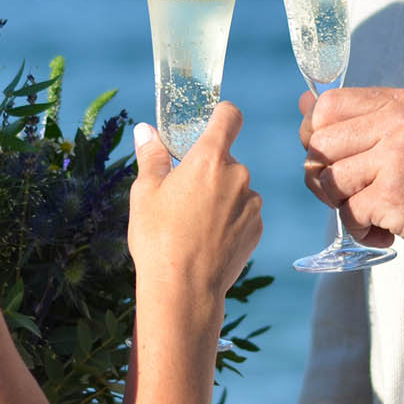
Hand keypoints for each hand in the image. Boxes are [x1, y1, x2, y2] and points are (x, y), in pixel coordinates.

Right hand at [127, 105, 262, 326]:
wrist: (184, 289)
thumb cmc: (158, 238)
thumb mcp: (145, 193)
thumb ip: (151, 156)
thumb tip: (146, 130)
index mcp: (209, 159)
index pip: (229, 117)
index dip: (221, 115)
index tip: (210, 122)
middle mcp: (238, 175)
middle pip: (225, 159)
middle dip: (207, 169)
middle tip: (181, 194)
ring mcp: (252, 203)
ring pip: (235, 188)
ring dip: (219, 196)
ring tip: (193, 223)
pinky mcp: (257, 228)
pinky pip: (243, 212)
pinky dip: (229, 219)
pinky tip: (207, 239)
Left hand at [299, 87, 403, 273]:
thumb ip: (359, 121)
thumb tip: (303, 103)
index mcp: (399, 103)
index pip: (327, 104)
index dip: (316, 135)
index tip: (333, 159)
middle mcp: (397, 122)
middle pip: (319, 143)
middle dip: (322, 177)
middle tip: (350, 194)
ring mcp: (396, 156)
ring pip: (328, 179)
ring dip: (341, 206)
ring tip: (371, 213)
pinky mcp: (393, 194)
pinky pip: (347, 213)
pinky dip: (360, 231)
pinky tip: (385, 232)